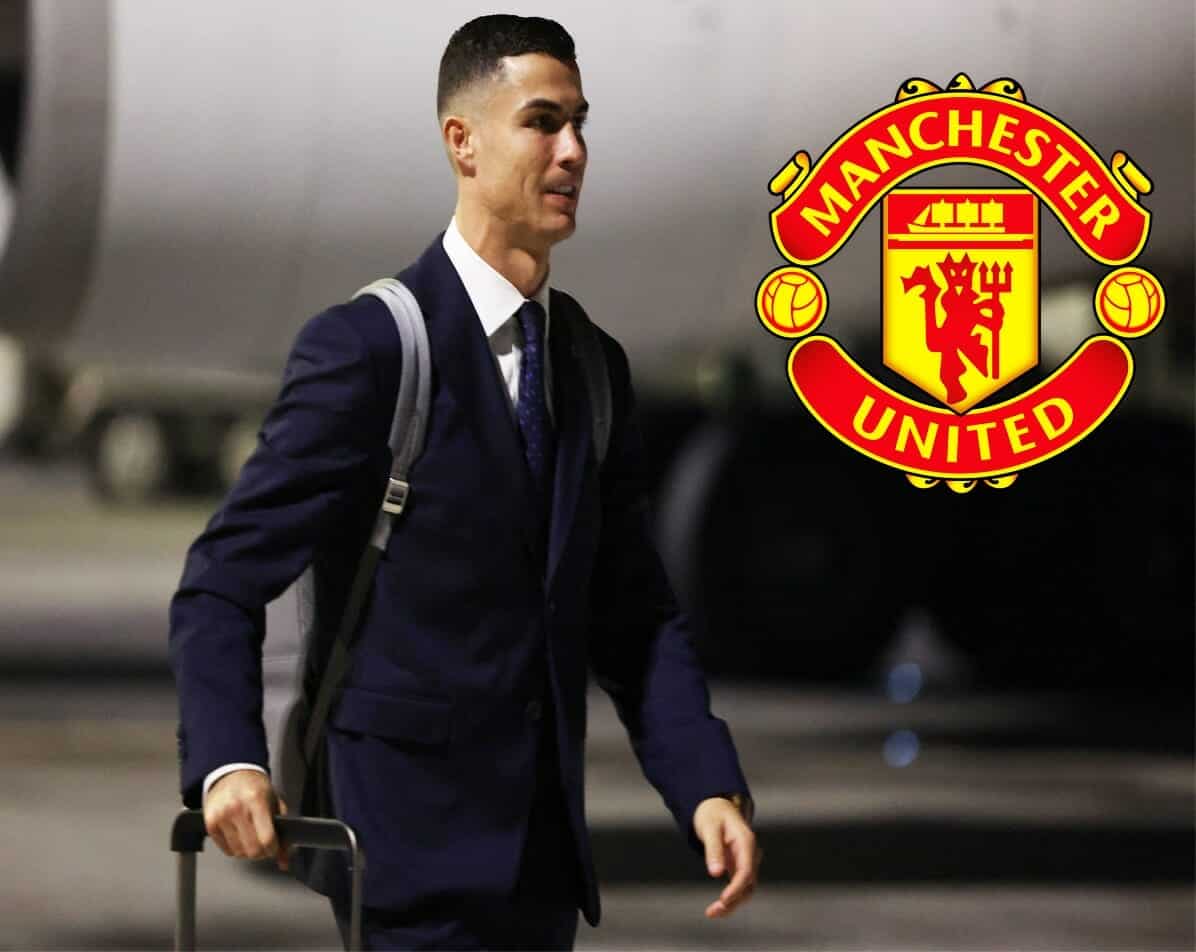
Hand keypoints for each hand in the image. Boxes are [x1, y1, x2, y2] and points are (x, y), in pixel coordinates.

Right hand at [203, 769, 289, 871]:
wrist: (232, 774)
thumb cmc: (255, 787)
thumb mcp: (274, 802)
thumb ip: (282, 829)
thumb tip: (285, 859)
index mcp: (256, 800)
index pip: (266, 837)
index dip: (273, 849)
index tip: (275, 847)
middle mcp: (236, 808)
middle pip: (252, 849)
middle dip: (262, 852)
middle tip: (265, 845)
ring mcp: (221, 816)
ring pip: (238, 852)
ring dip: (248, 852)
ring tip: (252, 838)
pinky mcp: (210, 824)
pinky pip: (226, 850)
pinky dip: (235, 849)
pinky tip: (240, 836)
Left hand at [693, 796, 760, 918]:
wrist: (716, 806)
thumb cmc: (712, 815)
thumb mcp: (709, 828)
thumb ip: (713, 850)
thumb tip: (715, 873)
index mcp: (746, 842)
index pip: (746, 870)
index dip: (736, 887)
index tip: (724, 899)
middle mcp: (750, 854)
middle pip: (748, 884)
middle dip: (734, 900)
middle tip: (714, 911)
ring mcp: (746, 861)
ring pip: (746, 889)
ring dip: (732, 903)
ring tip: (712, 913)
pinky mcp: (739, 866)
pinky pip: (739, 886)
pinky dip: (730, 898)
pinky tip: (717, 907)